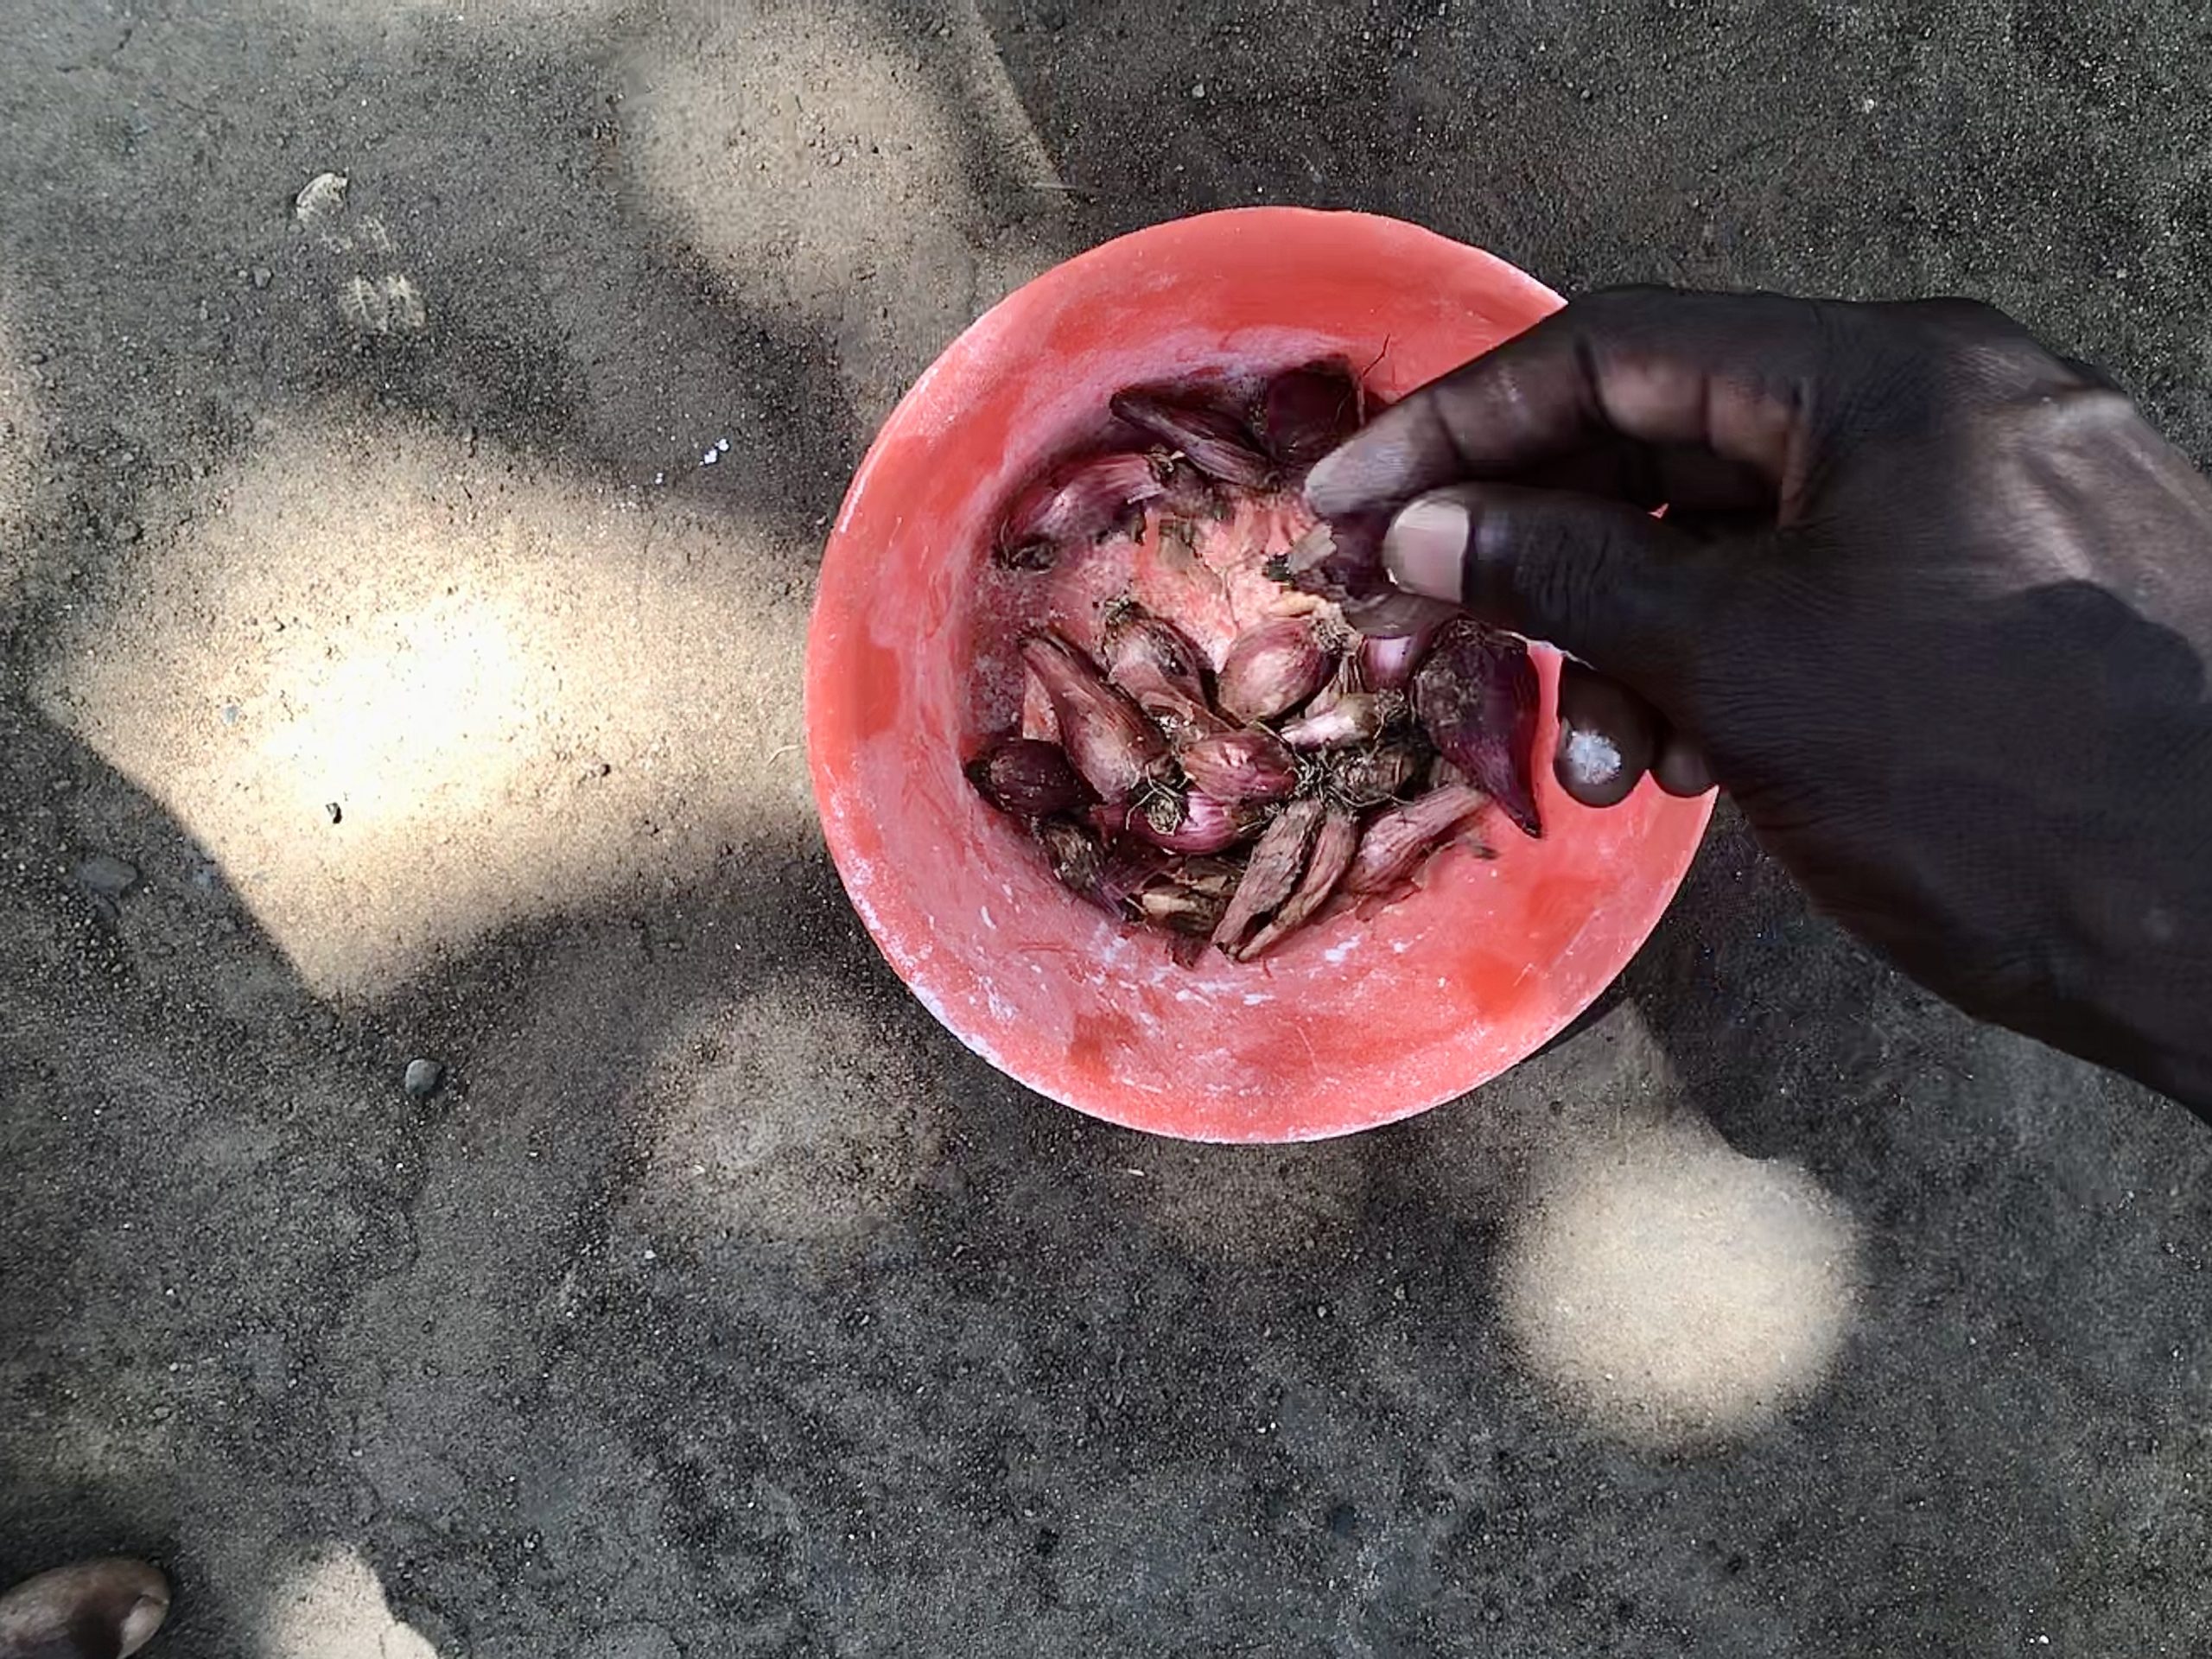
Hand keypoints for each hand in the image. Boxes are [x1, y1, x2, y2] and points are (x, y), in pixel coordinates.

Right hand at [1308, 288, 2211, 1112]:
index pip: (1620, 350)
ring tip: (1597, 770)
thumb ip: (1566, 577)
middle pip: (1673, 443)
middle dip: (1542, 555)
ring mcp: (1986, 499)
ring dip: (1632, 639)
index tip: (1348, 502)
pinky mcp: (2003, 594)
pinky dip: (1730, 667)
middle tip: (1431, 634)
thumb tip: (1421, 529)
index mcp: (1887, 376)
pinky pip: (1823, 595)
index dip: (1461, 426)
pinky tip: (1686, 765)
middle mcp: (1946, 404)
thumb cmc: (1991, 782)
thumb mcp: (1741, 668)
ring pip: (1744, 536)